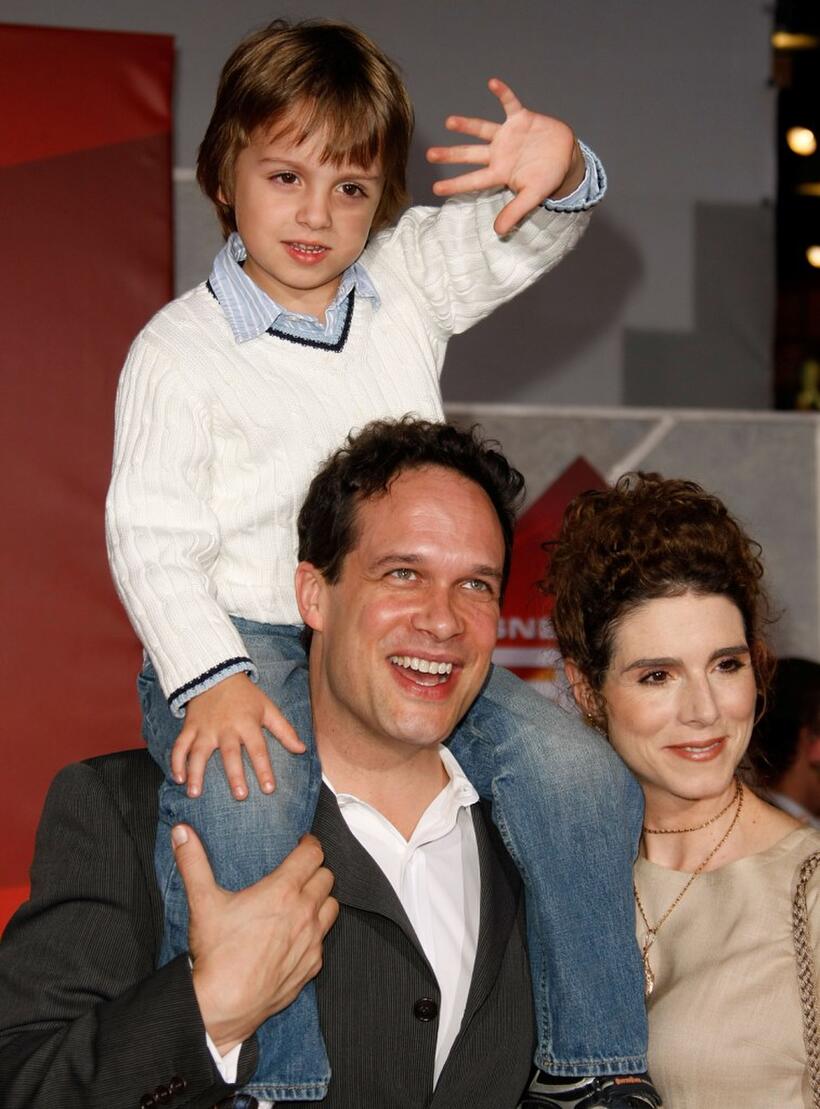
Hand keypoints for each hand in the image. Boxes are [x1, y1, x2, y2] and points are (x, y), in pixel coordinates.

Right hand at [171, 672, 305, 799]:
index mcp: (247, 723)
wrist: (216, 673)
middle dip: (235, 775)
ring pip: (198, 752)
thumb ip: (285, 730)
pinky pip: (180, 745)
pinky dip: (176, 762)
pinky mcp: (189, 727)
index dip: (264, 769)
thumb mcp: (268, 708)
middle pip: (230, 753)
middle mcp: (225, 727)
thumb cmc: (245, 696)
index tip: (269, 789)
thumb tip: (302, 750)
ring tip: (194, 793)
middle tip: (240, 796)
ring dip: (195, 772)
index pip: (258, 748)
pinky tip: (178, 779)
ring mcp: (205, 728)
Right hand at [173, 825, 337, 1054]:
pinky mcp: (312, 965)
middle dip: (315, 870)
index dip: (309, 844)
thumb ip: (193, 862)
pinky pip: (324, 940)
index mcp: (282, 891)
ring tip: (304, 899)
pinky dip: (316, 932)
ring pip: (332, 906)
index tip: (301, 843)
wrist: (225, 1005)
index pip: (313, 854)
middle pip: (326, 877)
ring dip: (321, 899)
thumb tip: (182, 832)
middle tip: (299, 872)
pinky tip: (299, 935)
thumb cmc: (217, 952)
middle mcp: (304, 912)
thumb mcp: (203, 902)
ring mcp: (312, 940)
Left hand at [426, 77, 583, 235]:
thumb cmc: (548, 179)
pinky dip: (503, 93)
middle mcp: (499, 153)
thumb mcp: (532, 197)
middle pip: (470, 154)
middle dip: (451, 154)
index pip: (473, 180)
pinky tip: (492, 83)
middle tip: (430, 154)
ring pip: (482, 129)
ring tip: (449, 122)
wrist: (566, 158)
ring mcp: (508, 135)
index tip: (436, 188)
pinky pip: (510, 103)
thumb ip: (515, 212)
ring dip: (467, 125)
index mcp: (500, 173)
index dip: (455, 183)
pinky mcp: (521, 118)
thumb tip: (498, 232)